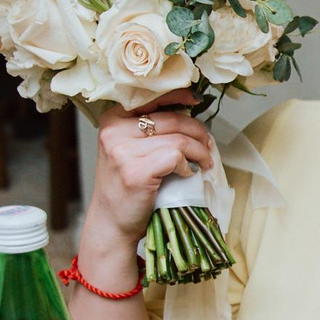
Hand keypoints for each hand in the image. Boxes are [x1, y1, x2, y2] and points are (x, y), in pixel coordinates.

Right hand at [82, 96, 217, 265]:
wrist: (111, 223)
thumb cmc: (126, 187)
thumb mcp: (129, 149)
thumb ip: (149, 130)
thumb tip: (189, 112)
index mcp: (112, 120)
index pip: (150, 97)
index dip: (178, 95)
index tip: (196, 100)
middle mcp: (114, 131)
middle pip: (172, 119)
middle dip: (198, 132)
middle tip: (208, 145)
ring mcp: (123, 152)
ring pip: (178, 140)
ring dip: (199, 151)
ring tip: (204, 162)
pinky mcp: (137, 171)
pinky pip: (176, 157)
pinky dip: (189, 165)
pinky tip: (187, 174)